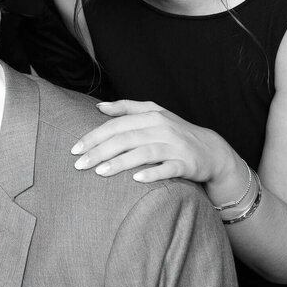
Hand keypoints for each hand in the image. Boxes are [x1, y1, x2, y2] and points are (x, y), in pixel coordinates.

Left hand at [72, 99, 237, 186]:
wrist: (211, 150)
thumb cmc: (175, 132)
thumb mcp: (154, 114)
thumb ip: (127, 108)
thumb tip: (99, 107)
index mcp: (151, 115)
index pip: (116, 124)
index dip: (94, 136)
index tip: (75, 149)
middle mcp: (161, 128)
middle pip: (125, 138)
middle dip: (100, 151)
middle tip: (79, 165)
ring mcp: (175, 146)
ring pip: (143, 152)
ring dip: (120, 162)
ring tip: (100, 172)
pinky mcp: (186, 164)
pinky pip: (167, 169)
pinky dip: (152, 173)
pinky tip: (136, 179)